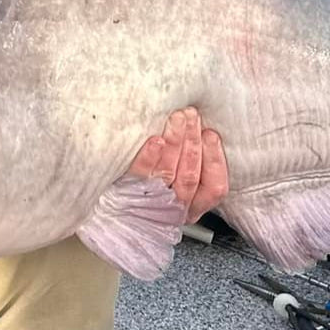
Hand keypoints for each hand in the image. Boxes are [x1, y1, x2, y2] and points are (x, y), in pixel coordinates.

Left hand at [128, 107, 227, 222]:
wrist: (113, 214)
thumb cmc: (148, 192)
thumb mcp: (178, 184)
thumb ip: (189, 164)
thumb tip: (198, 131)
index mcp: (193, 206)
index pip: (214, 187)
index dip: (215, 159)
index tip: (210, 134)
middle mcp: (176, 207)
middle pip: (190, 175)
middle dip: (193, 141)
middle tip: (191, 115)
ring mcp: (153, 203)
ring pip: (168, 172)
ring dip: (175, 142)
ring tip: (177, 119)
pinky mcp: (129, 194)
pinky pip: (141, 175)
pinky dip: (149, 157)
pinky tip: (155, 140)